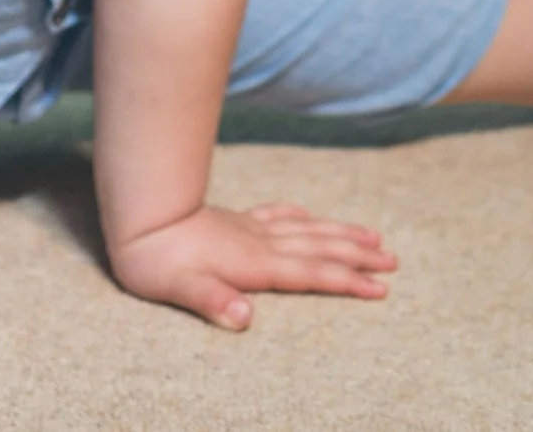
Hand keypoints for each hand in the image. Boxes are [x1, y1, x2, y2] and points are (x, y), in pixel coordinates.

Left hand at [108, 202, 396, 330]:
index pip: (312, 275)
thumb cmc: (155, 260)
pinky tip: (310, 216)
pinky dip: (302, 217)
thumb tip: (244, 317)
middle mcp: (260, 243)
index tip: (381, 288)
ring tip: (373, 237)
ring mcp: (250, 229)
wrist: (138, 217)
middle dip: (359, 256)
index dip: (348, 282)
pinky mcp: (236, 221)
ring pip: (308, 230)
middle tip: (394, 262)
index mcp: (254, 264)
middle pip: (320, 249)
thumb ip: (214, 301)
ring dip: (341, 234)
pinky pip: (279, 215)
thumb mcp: (179, 288)